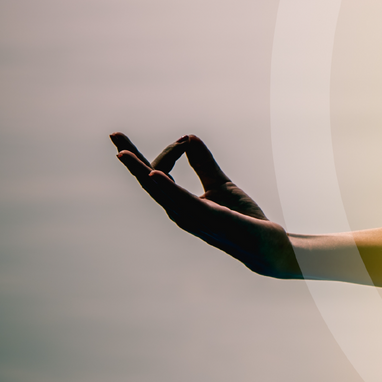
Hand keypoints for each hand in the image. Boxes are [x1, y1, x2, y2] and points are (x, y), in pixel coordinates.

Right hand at [111, 132, 301, 277]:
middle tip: (114, 136)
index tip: (184, 138)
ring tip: (123, 153)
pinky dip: (167, 187)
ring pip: (160, 192)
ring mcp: (193, 218)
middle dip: (131, 161)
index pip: (157, 177)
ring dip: (141, 171)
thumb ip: (203, 164)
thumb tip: (189, 137)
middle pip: (150, 183)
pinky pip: (184, 201)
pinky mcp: (212, 219)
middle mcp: (181, 213)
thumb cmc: (243, 219)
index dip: (160, 153)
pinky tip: (154, 175)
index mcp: (181, 205)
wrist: (268, 246)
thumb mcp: (220, 184)